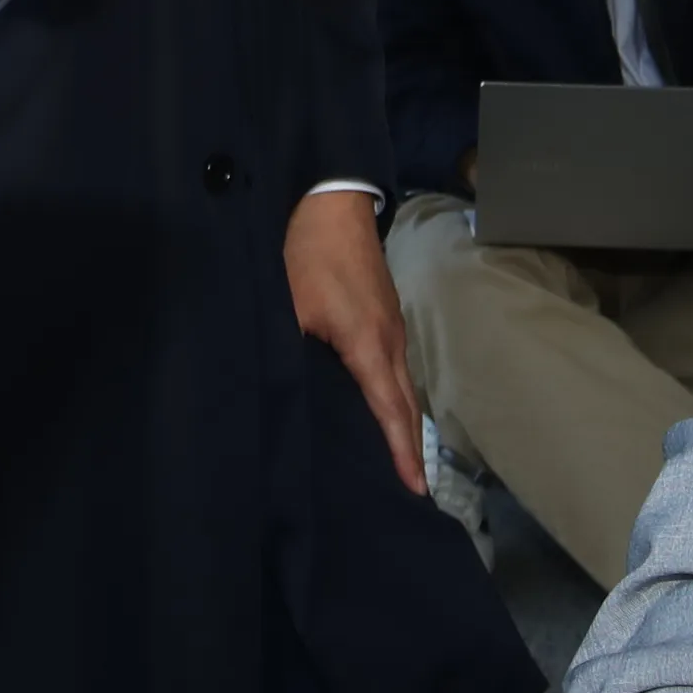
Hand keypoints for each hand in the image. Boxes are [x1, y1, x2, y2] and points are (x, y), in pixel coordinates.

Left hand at [286, 190, 424, 494]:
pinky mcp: (386, 314)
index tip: (416, 490)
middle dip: (411, 449)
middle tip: (416, 492)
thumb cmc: (307, 253)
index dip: (400, 452)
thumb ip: (286, 353)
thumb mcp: (288, 307)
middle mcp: (391, 341)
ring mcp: (394, 326)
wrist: (331, 199)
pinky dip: (397, 398)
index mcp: (369, 345)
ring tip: (404, 463)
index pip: (390, 410)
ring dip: (405, 425)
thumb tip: (275, 395)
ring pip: (403, 386)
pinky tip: (385, 411)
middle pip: (407, 405)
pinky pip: (396, 369)